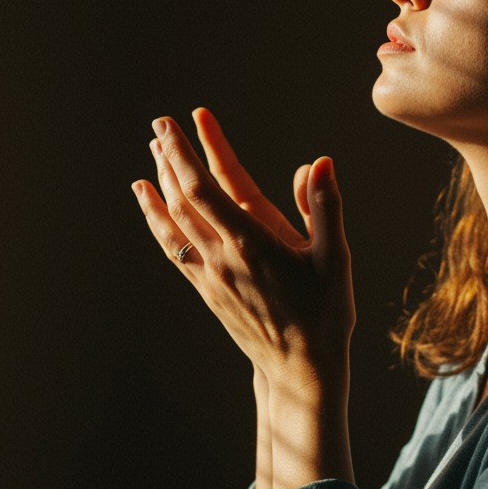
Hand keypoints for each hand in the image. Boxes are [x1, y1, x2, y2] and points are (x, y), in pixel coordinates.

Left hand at [131, 109, 355, 384]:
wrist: (300, 369)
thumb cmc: (324, 313)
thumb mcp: (335, 258)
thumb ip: (325, 207)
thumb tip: (320, 162)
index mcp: (253, 243)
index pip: (210, 187)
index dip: (195, 150)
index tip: (187, 118)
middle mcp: (223, 257)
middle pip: (184, 198)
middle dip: (171, 156)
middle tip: (160, 123)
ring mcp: (210, 275)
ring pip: (173, 222)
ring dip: (160, 184)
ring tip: (152, 153)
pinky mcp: (206, 290)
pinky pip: (173, 248)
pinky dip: (158, 221)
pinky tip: (152, 204)